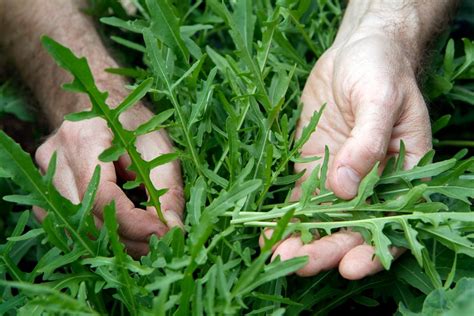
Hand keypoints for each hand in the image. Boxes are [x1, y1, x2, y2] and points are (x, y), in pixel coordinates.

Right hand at [34, 106, 183, 257]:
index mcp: (84, 137)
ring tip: (144, 241)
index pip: (101, 196)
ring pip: (75, 228)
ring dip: (113, 243)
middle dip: (127, 239)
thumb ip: (168, 189)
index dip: (133, 223)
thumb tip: (173, 230)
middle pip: (86, 217)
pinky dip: (96, 236)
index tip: (162, 233)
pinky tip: (121, 232)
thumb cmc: (133, 123)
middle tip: (159, 244)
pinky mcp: (44, 189)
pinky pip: (68, 225)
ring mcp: (43, 175)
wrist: (97, 105)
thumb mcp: (160, 148)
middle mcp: (56, 157)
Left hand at [267, 30, 431, 278]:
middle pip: (351, 228)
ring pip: (321, 219)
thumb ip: (367, 144)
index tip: (349, 266)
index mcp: (400, 174)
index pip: (391, 223)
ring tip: (278, 256)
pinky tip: (268, 235)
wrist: (357, 51)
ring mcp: (338, 178)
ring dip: (301, 240)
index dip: (373, 250)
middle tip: (301, 263)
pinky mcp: (313, 169)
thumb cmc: (381, 70)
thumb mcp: (381, 101)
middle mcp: (370, 184)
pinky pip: (299, 200)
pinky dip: (285, 219)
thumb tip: (346, 188)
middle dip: (326, 249)